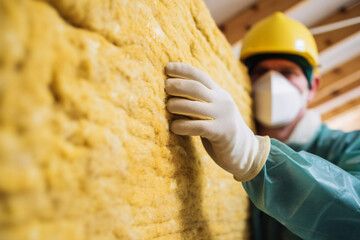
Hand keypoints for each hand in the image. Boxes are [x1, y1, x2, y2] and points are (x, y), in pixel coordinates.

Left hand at [165, 62, 269, 180]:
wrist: (246, 152)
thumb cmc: (220, 130)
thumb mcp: (213, 110)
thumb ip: (199, 101)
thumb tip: (172, 92)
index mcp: (219, 94)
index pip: (200, 76)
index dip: (183, 70)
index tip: (167, 67)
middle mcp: (222, 102)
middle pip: (197, 88)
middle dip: (178, 85)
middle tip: (165, 87)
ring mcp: (223, 117)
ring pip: (196, 106)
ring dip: (178, 104)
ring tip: (168, 106)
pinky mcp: (222, 133)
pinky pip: (199, 127)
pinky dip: (183, 126)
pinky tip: (173, 127)